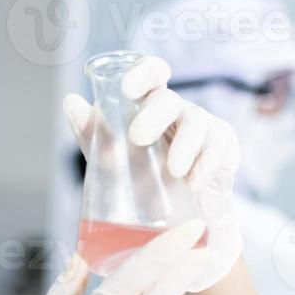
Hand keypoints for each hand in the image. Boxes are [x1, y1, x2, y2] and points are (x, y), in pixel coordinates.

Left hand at [64, 56, 242, 292]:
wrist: (181, 222)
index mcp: (151, 106)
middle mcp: (178, 112)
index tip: (127, 88)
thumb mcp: (114, 162)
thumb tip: (71, 101)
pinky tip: (193, 183)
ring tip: (174, 173)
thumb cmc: (145, 183)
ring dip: (183, 147)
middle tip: (137, 138)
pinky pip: (217, 148)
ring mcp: (204, 128)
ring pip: (196, 123)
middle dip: (153, 116)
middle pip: (169, 99)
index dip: (144, 73)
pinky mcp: (224, 149)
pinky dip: (204, 167)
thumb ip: (93, 134)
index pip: (153, 73)